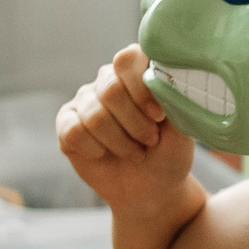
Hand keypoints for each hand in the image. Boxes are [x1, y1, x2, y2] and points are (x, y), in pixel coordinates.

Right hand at [57, 46, 197, 216]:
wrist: (151, 189)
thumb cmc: (169, 153)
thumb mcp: (182, 129)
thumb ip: (175, 101)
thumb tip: (166, 82)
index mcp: (137, 71)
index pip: (128, 59)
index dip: (142, 89)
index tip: (159, 116)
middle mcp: (108, 79)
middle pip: (110, 90)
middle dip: (135, 124)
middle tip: (150, 142)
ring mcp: (84, 100)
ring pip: (94, 116)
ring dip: (120, 143)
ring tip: (135, 153)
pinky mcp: (66, 123)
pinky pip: (74, 132)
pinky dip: (96, 150)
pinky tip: (106, 154)